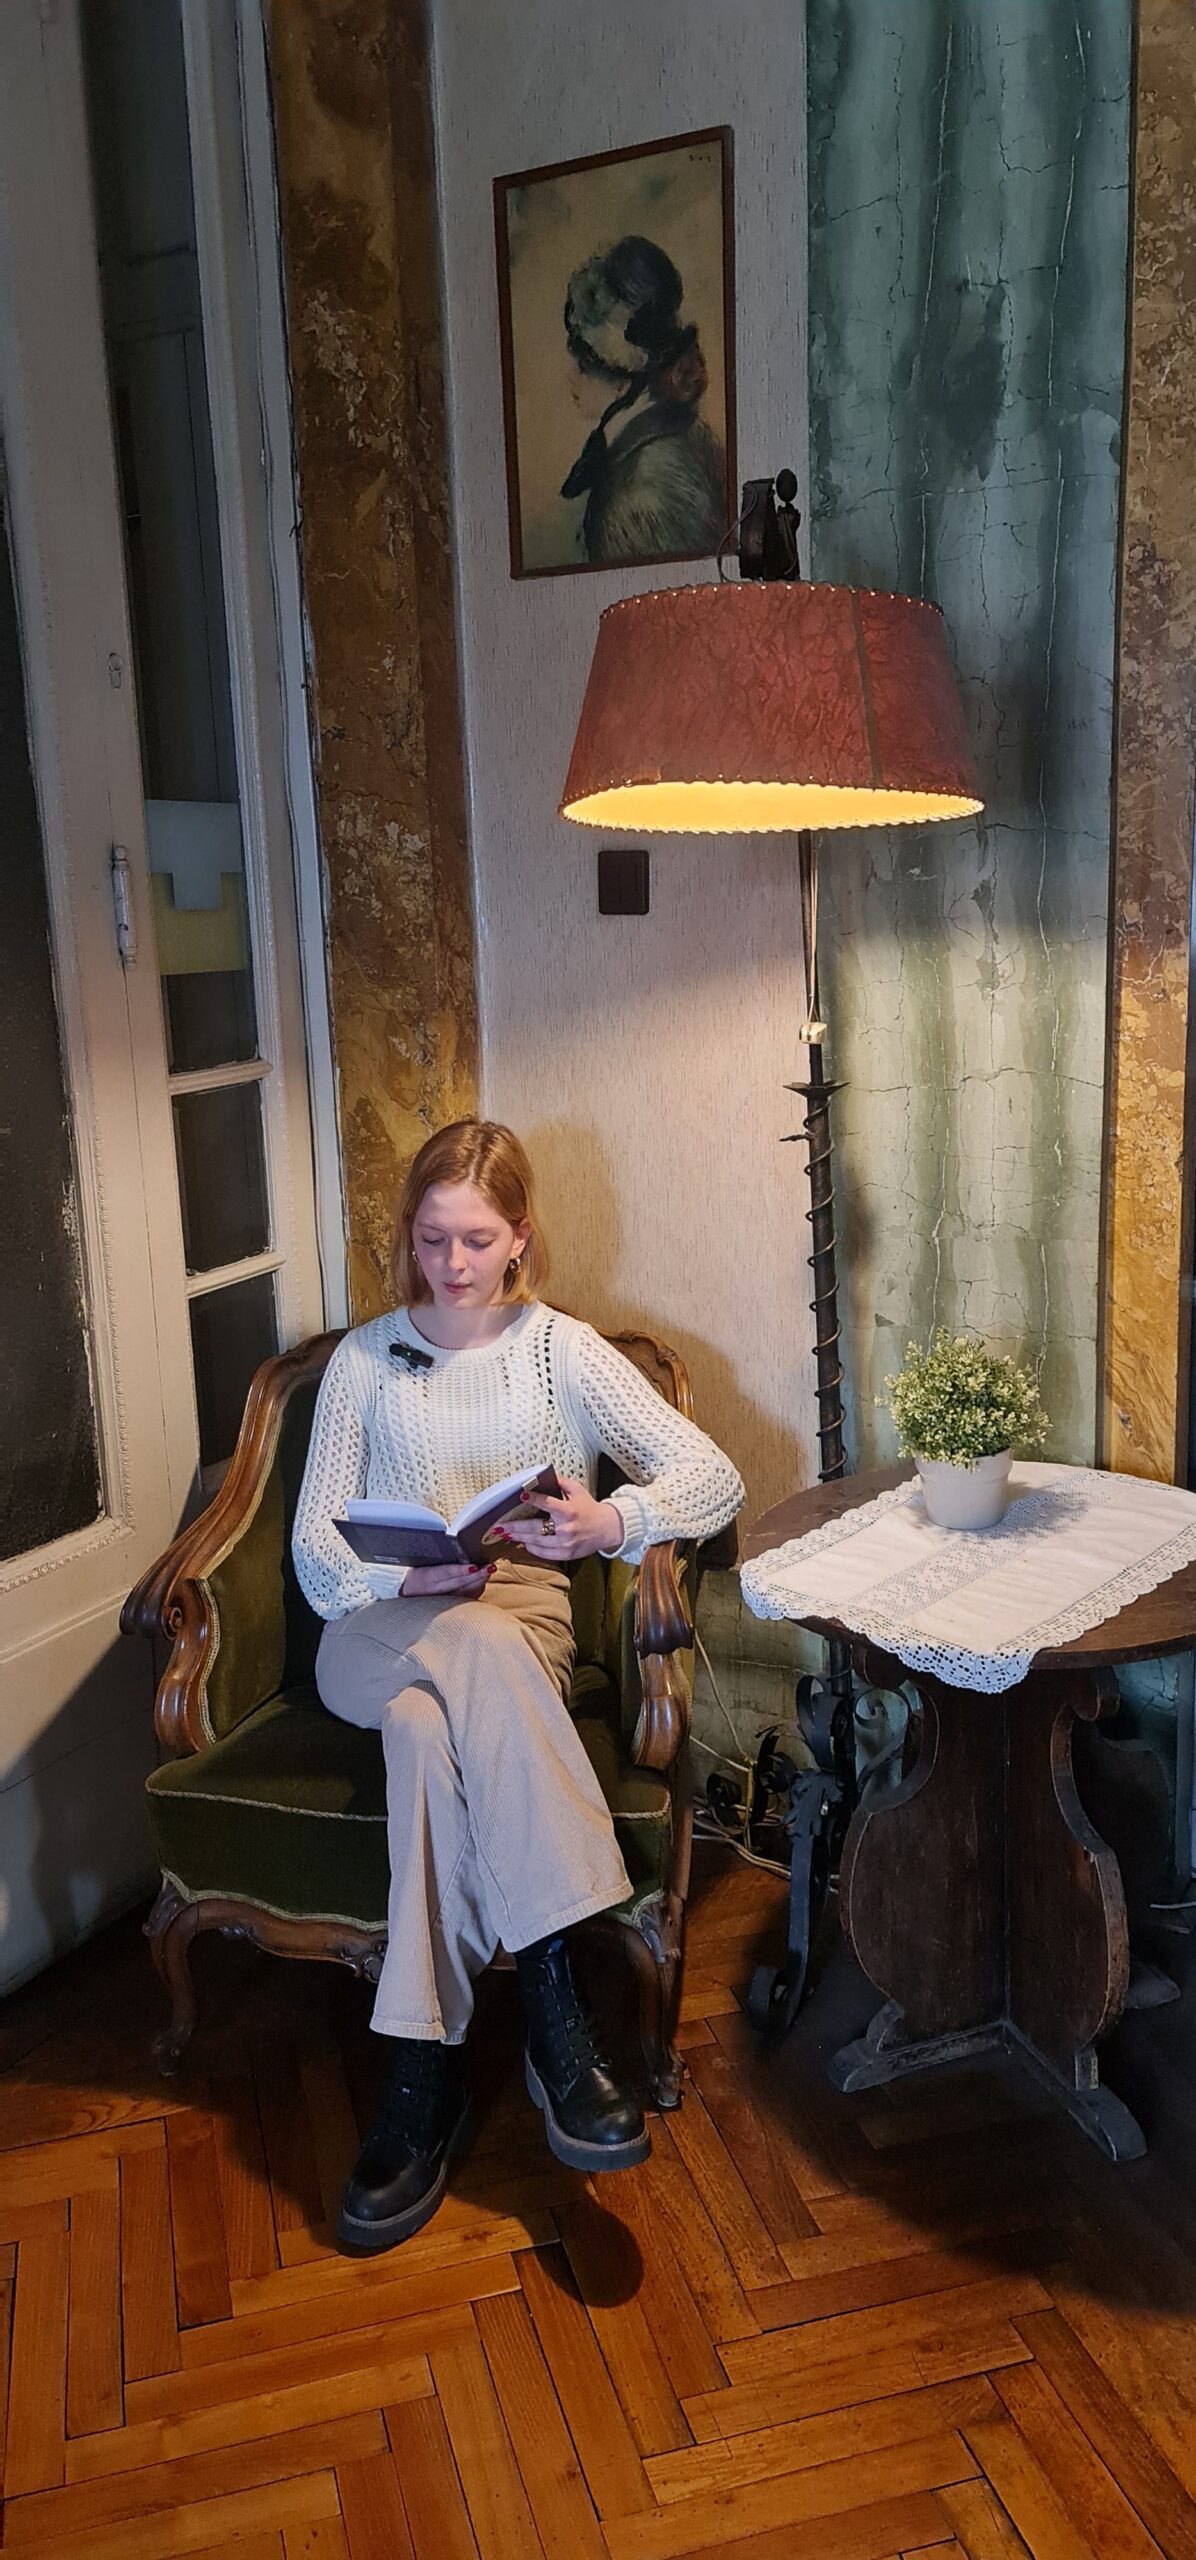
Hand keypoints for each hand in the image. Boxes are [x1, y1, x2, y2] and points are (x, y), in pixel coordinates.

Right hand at [402, 1562, 494, 1597]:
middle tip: (489, 1567)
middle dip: (476, 1576)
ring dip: (479, 1582)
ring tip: (489, 1570)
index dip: (460, 1570)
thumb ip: (440, 1558)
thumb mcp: (422, 1563)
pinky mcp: (450, 1606)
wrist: (407, 1593)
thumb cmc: (417, 1573)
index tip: (474, 1567)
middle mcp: (434, 1591)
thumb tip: (460, 1548)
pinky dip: (476, 1589)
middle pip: (459, 1584)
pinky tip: (483, 1580)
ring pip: (466, 1592)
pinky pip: (467, 1598)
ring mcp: (442, 1601)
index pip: (445, 1572)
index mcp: (426, 1577)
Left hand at [495, 1476, 622, 1562]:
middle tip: (500, 1525)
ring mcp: (566, 1543)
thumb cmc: (590, 1508)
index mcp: (569, 1510)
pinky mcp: (567, 1554)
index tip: (520, 1496)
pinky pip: (544, 1553)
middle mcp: (566, 1528)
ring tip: (506, 1534)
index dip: (532, 1499)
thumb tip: (541, 1476)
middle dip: (515, 1527)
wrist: (608, 1528)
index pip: (546, 1503)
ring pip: (537, 1542)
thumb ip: (560, 1482)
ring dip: (519, 1538)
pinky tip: (523, 1543)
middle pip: (535, 1528)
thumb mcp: (577, 1490)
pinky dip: (532, 1548)